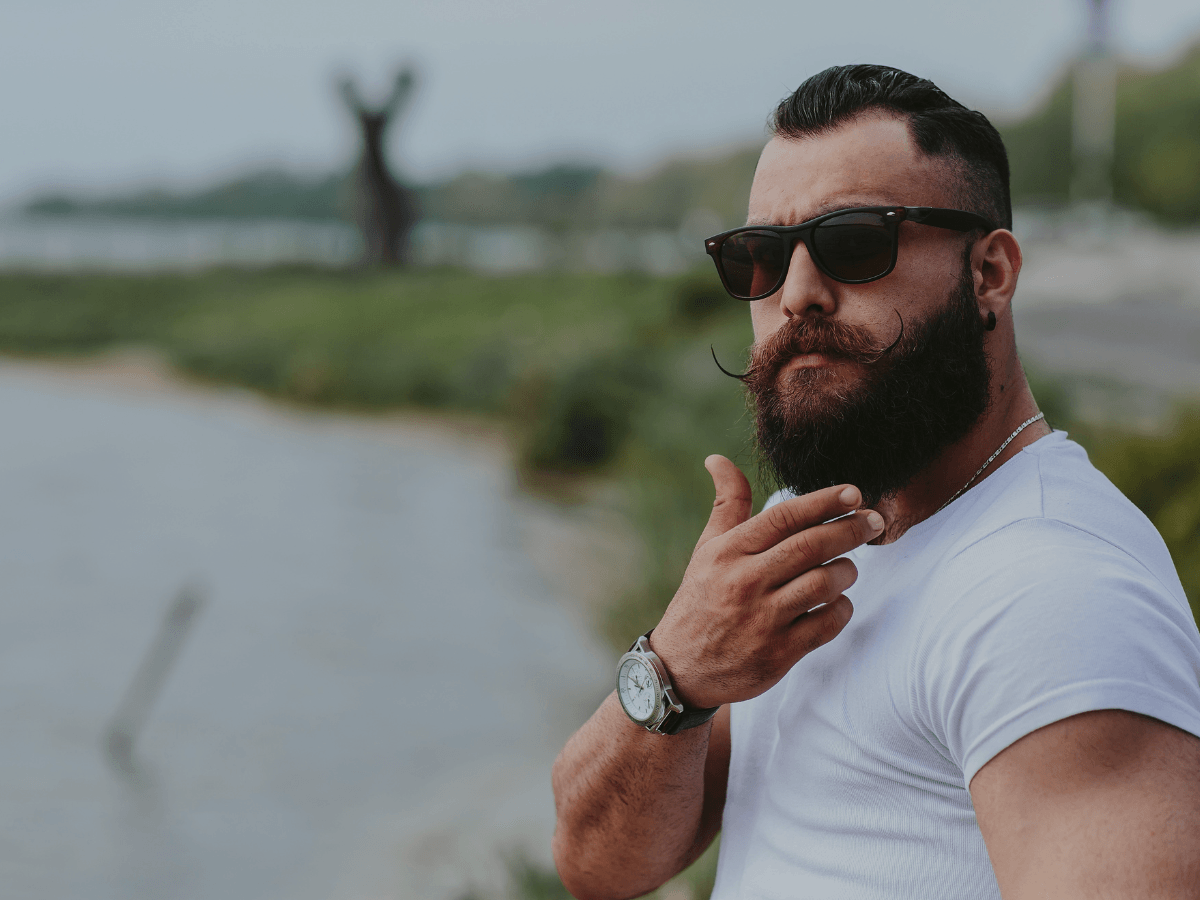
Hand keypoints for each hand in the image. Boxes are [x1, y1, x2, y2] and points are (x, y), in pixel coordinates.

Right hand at [649, 455, 883, 708]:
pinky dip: (842, 608)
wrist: (681, 668)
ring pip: (824, 583)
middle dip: (850, 529)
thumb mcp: (707, 550)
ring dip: (847, 570)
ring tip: (848, 567)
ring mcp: (762, 620)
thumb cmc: (701, 598)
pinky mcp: (779, 654)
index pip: (784, 517)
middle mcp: (744, 583)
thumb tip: (718, 459)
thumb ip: (726, 505)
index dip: (823, 501)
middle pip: (811, 546)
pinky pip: (827, 624)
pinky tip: (838, 601)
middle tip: (874, 521)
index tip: (854, 493)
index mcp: (728, 552)